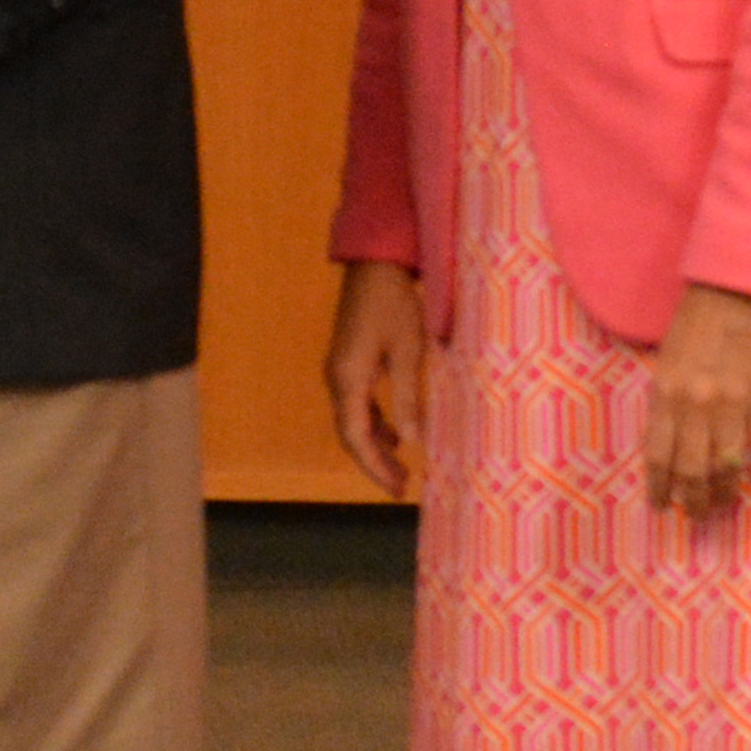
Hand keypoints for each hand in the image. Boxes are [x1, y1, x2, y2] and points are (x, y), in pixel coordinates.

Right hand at [325, 265, 429, 498]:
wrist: (375, 262)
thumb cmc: (395, 303)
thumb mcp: (408, 351)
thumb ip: (408, 398)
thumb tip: (412, 442)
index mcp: (348, 378)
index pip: (355, 437)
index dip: (375, 466)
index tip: (397, 487)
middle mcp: (337, 378)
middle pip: (351, 433)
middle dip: (375, 462)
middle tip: (401, 486)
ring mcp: (341, 368)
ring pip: (354, 419)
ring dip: (376, 444)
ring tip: (401, 467)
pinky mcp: (350, 360)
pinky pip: (358, 402)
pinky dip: (375, 422)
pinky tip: (396, 432)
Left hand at [643, 283, 750, 516]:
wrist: (739, 287)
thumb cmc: (696, 321)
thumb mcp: (666, 361)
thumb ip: (666, 403)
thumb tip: (669, 450)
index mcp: (666, 393)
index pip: (658, 456)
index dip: (659, 488)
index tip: (662, 506)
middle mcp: (697, 404)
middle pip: (692, 470)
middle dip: (693, 500)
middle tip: (695, 514)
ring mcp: (735, 402)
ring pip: (728, 467)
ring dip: (725, 494)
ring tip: (723, 504)